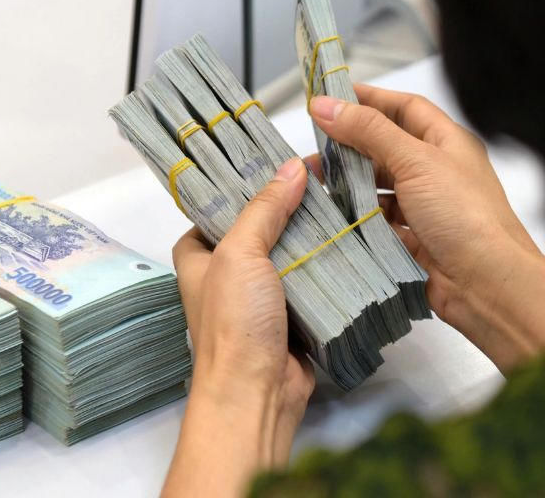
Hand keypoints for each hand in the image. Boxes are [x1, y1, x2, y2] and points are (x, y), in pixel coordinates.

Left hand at [162, 158, 314, 497]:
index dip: (252, 180)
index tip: (286, 157)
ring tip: (344, 193)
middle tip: (326, 172)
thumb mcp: (239, 253)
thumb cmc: (234, 320)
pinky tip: (351, 233)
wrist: (256, 391)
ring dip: (313, 231)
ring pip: (289, 248)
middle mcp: (225, 268)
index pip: (223, 203)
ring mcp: (259, 290)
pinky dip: (326, 259)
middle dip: (290, 204)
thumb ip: (264, 209)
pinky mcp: (289, 309)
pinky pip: (309, 275)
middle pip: (261, 224)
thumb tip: (292, 167)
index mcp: (198, 252)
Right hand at [309, 85, 544, 371]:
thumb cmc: (464, 215)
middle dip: (348, 144)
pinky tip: (331, 212)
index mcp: (445, 142)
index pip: (403, 108)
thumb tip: (325, 105)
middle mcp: (433, 170)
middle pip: (383, 147)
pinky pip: (373, 219)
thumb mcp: (415, 161)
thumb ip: (368, 131)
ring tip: (313, 179)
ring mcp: (421, 205)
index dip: (369, 99)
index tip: (331, 97)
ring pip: (375, 185)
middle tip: (312, 143)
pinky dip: (353, 215)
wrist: (486, 284)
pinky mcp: (408, 237)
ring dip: (346, 181)